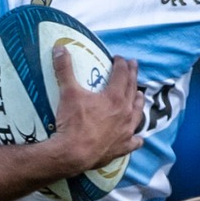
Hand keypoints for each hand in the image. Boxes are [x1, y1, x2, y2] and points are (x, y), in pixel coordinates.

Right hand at [50, 47, 143, 176]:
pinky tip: (138, 137)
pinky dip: (136, 138)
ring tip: (139, 95)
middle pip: (132, 89)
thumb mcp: (68, 92)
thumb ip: (65, 69)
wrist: (73, 153)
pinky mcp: (122, 147)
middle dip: (132, 76)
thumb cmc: (72, 122)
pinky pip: (135, 141)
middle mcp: (125, 112)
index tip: (119, 58)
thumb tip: (59, 47)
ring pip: (137, 113)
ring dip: (138, 102)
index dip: (121, 64)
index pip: (122, 74)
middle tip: (133, 66)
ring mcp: (126, 131)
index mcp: (114, 97)